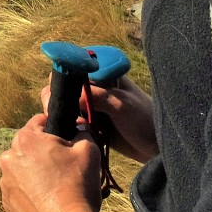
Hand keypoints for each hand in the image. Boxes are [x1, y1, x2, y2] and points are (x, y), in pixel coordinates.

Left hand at [0, 112, 101, 211]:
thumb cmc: (77, 186)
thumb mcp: (88, 151)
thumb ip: (83, 131)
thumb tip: (80, 124)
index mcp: (25, 139)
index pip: (39, 121)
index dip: (55, 127)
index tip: (66, 139)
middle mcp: (9, 157)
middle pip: (29, 145)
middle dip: (44, 151)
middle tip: (63, 165)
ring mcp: (6, 181)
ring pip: (22, 167)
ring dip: (35, 170)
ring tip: (56, 184)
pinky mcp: (8, 202)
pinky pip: (19, 188)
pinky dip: (30, 190)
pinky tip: (47, 197)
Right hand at [40, 75, 158, 163]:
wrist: (154, 147)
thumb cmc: (144, 120)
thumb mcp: (123, 105)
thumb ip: (100, 97)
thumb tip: (74, 98)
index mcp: (102, 71)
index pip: (74, 64)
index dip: (64, 75)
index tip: (61, 92)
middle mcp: (92, 84)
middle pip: (63, 83)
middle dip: (57, 95)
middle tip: (61, 111)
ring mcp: (88, 103)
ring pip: (62, 102)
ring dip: (59, 111)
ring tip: (69, 124)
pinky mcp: (86, 120)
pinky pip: (68, 119)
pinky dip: (63, 123)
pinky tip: (67, 131)